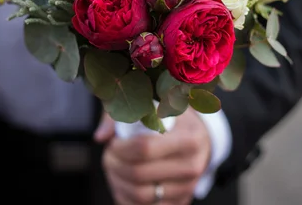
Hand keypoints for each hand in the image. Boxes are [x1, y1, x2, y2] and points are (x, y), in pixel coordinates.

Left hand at [96, 108, 210, 204]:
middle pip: (138, 174)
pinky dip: (127, 197)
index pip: (144, 148)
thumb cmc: (173, 121)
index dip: (121, 148)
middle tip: (110, 155)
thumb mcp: (154, 106)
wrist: (200, 141)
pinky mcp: (180, 202)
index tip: (114, 143)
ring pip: (139, 195)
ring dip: (118, 182)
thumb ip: (126, 113)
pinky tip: (124, 182)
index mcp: (188, 138)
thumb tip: (101, 136)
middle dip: (115, 165)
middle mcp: (191, 166)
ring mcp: (187, 188)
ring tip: (115, 168)